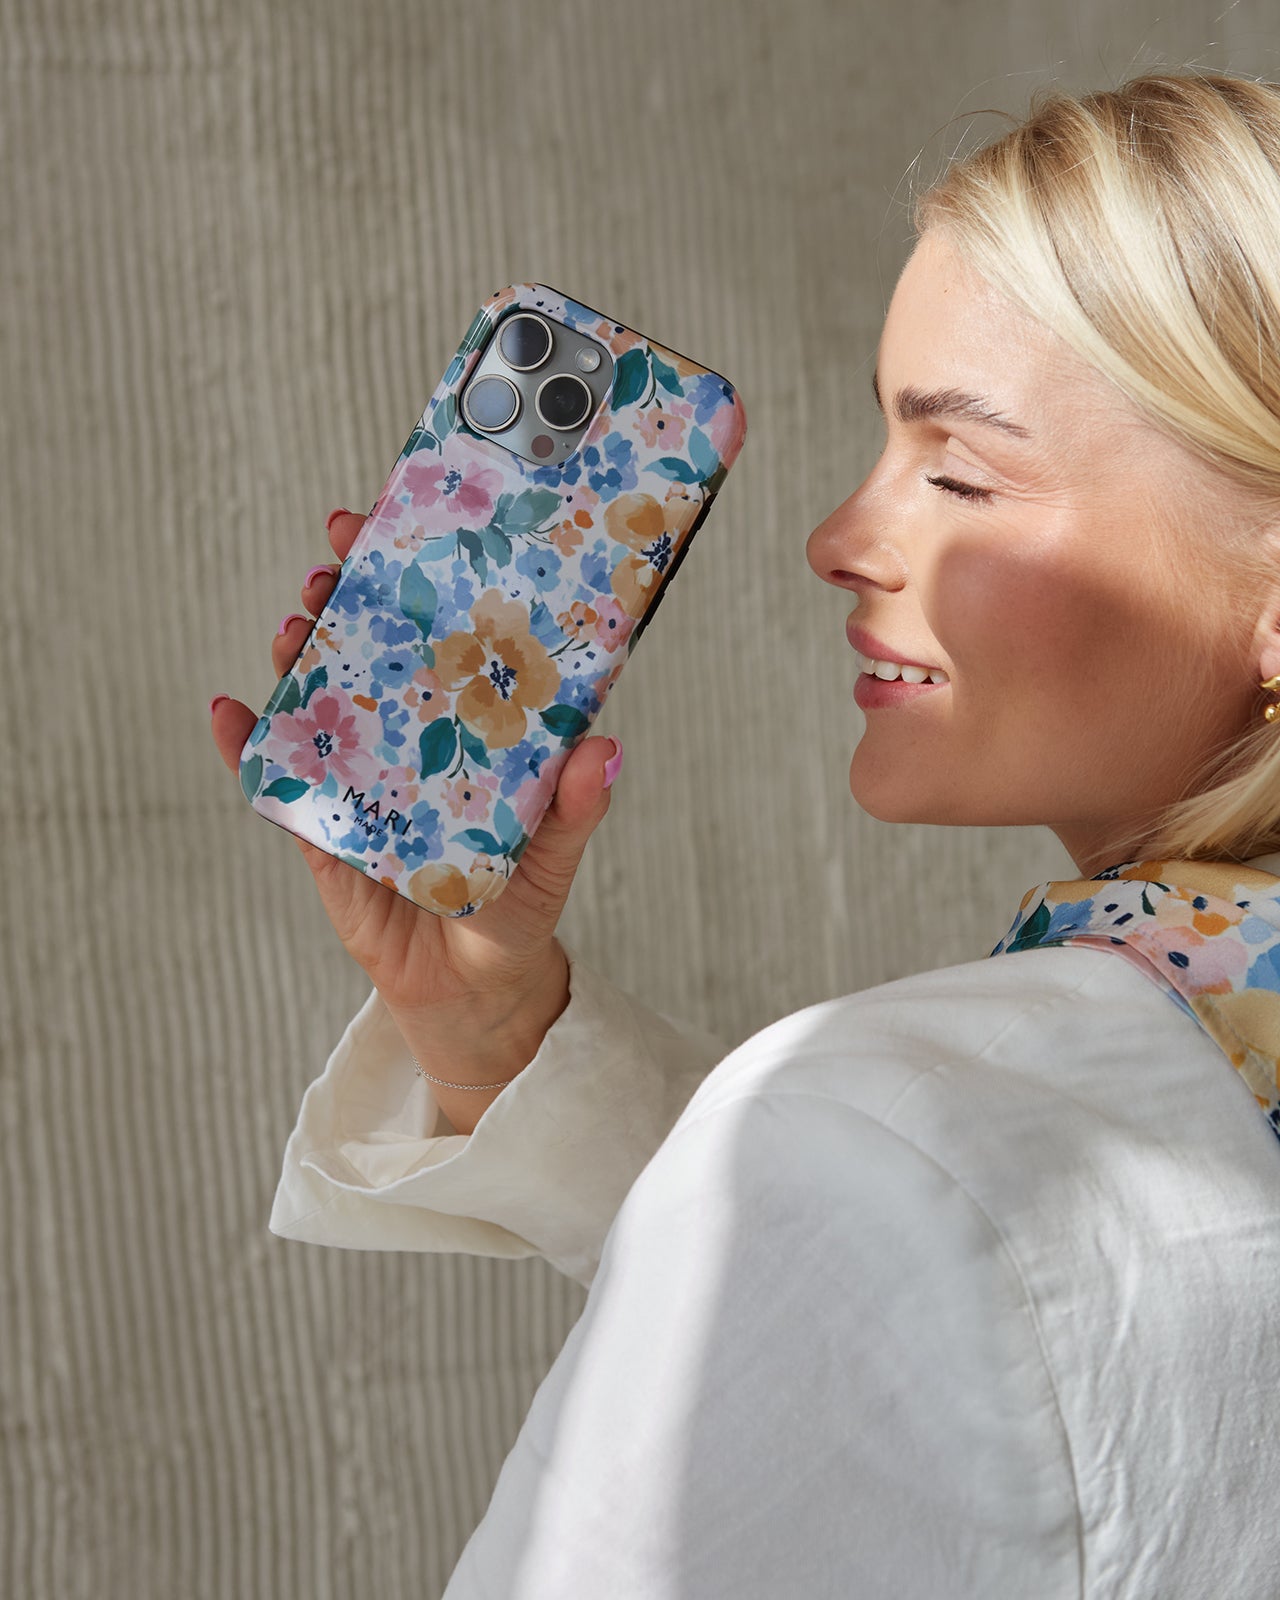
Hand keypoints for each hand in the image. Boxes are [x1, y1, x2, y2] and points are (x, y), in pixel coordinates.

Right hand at [209, 510, 620, 1070]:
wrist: (471, 990)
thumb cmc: (517, 907)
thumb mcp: (552, 856)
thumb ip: (574, 808)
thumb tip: (604, 748)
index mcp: (468, 728)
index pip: (445, 638)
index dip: (425, 580)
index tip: (412, 521)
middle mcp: (409, 737)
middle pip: (372, 650)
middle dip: (350, 596)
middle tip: (339, 554)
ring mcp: (360, 776)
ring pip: (322, 699)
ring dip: (301, 654)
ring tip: (295, 624)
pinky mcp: (322, 829)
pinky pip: (279, 780)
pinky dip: (249, 746)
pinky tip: (230, 712)